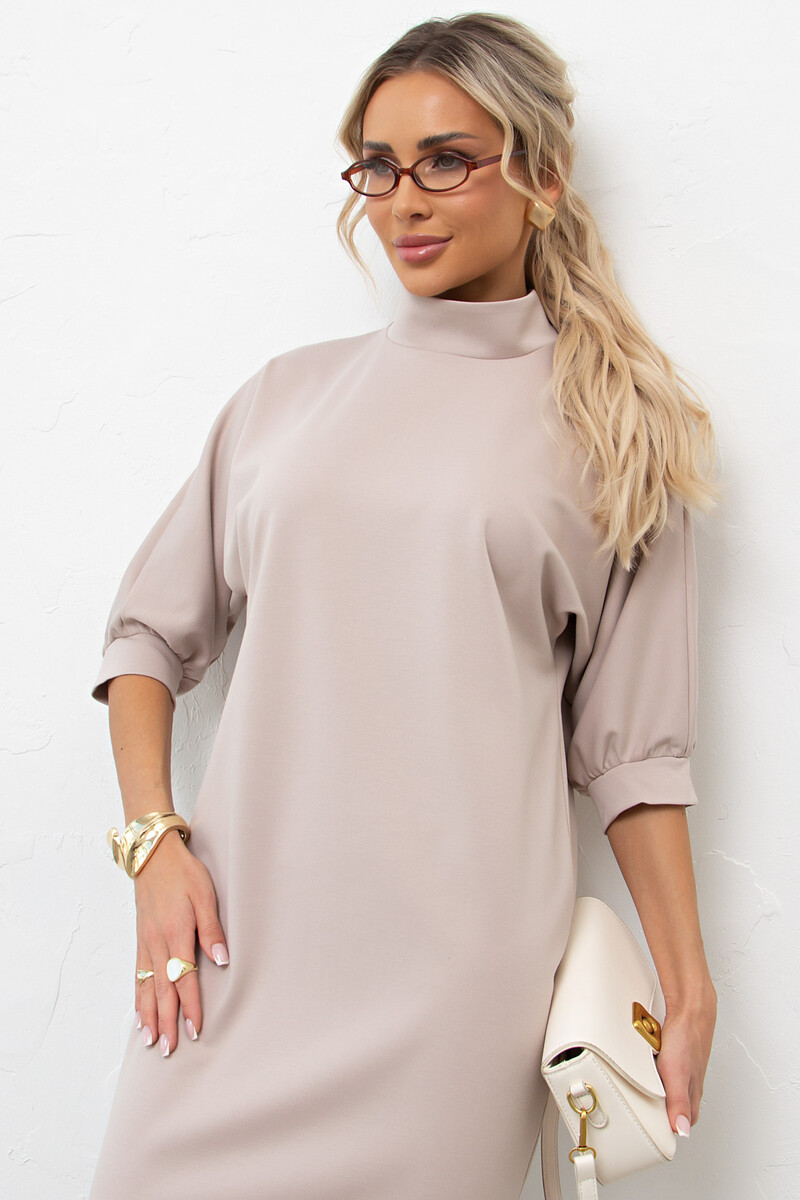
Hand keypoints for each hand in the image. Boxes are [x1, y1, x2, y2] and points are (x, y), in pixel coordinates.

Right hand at [133, 829, 228, 1055]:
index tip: (194, 1030)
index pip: (184, 979)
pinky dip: (137, 997)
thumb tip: (222, 961)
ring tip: (152, 1041)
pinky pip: (137, 975)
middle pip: (162, 990)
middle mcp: (157, 943)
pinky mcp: (140, 939)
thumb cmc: (183, 872)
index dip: (190, 1006)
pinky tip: (139, 1013)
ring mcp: (145, 943)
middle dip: (166, 1021)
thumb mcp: (205, 895)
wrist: (152, 854)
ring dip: (149, 1015)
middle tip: (170, 1049)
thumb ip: (212, 930)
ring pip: (146, 987)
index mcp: (176, 933)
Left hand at [655, 979, 716, 1136]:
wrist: (690, 1010)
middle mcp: (689, 1087)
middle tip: (640, 1111)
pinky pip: (663, 1072)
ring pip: (668, 1089)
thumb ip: (679, 1103)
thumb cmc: (687, 1039)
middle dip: (657, 1110)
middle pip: (672, 1108)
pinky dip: (654, 1072)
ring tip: (641, 1089)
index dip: (664, 1129)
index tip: (647, 1131)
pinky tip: (648, 1067)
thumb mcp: (678, 1075)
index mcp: (692, 1098)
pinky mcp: (675, 1059)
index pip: (679, 1125)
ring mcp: (683, 1072)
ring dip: (654, 1090)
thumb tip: (682, 1131)